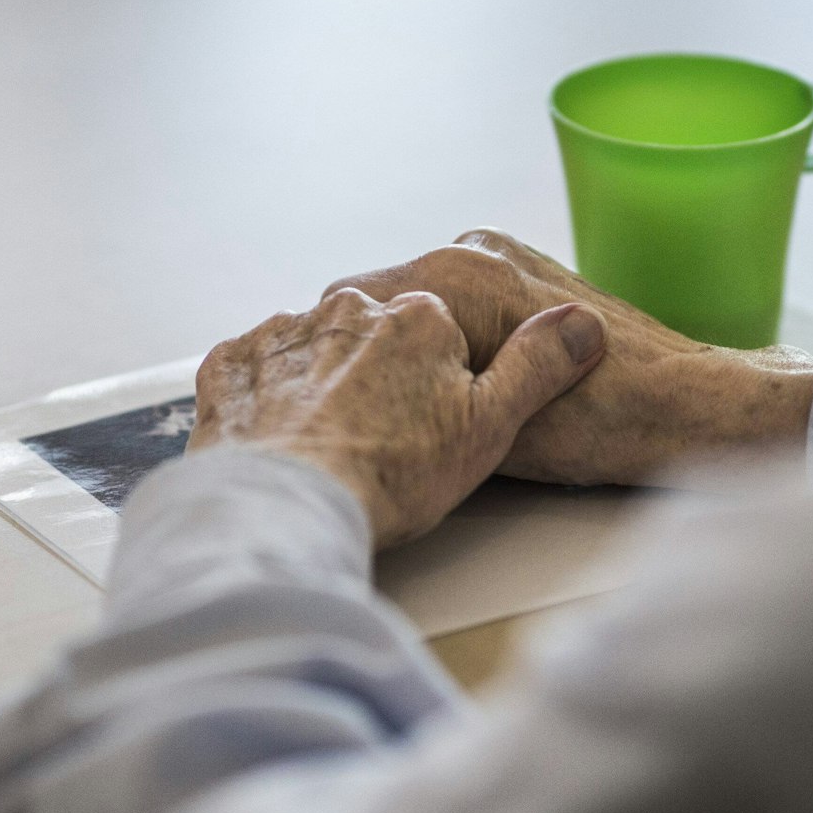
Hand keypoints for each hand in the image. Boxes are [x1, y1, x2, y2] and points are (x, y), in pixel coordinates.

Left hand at [186, 287, 607, 548]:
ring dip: (322, 382)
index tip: (432, 427)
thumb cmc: (394, 473)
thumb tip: (582, 323)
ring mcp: (284, 331)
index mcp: (420, 314)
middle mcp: (348, 306)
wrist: (290, 506)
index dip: (440, 384)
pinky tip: (283, 437)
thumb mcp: (491, 426)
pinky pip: (255, 368)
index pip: (439, 333)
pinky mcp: (230, 363)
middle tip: (381, 441)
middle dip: (379, 376)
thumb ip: (539, 366)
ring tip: (330, 446)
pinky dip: (267, 396)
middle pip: (375, 334)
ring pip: (315, 347)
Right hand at [325, 228, 812, 486]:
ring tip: (422, 408)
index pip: (358, 308)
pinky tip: (462, 391)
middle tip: (382, 416)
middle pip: (391, 305)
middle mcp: (476, 247)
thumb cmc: (601, 422)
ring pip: (426, 308)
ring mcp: (507, 257)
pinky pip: (463, 306)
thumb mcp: (485, 426)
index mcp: (459, 271)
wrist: (692, 405)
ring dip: (416, 352)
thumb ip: (417, 396)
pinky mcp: (531, 278)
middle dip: (381, 357)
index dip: (344, 365)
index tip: (344, 409)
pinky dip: (452, 344)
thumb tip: (367, 402)